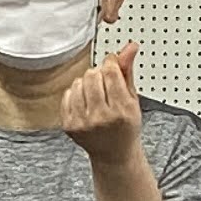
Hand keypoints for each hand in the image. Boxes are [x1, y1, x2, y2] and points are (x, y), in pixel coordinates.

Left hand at [62, 42, 143, 166]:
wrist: (114, 154)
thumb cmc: (126, 126)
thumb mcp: (133, 99)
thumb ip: (128, 71)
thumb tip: (130, 46)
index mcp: (121, 111)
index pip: (110, 72)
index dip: (111, 63)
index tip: (113, 65)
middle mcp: (101, 118)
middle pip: (92, 74)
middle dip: (100, 74)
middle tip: (106, 84)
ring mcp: (82, 123)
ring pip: (78, 82)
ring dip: (87, 83)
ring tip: (96, 95)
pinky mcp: (69, 125)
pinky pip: (67, 94)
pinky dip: (76, 94)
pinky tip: (86, 103)